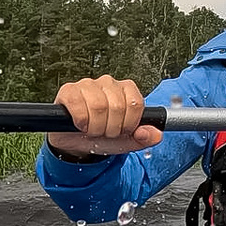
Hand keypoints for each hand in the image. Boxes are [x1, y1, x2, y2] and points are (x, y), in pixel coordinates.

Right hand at [47, 75, 162, 157]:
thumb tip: (156, 134)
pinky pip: (78, 105)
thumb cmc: (102, 136)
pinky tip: (80, 125)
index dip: (129, 124)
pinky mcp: (69, 90)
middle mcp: (108, 83)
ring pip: (99, 106)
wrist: (76, 143)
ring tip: (93, 130)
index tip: (122, 131)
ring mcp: (88, 84)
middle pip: (117, 106)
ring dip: (96, 127)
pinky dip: (81, 121)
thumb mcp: (126, 141)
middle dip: (111, 128)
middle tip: (105, 133)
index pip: (136, 103)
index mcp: (127, 90)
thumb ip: (144, 138)